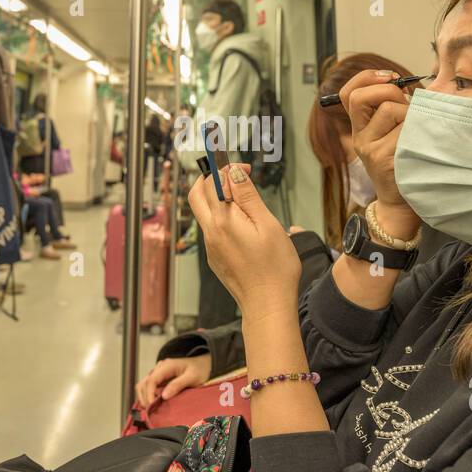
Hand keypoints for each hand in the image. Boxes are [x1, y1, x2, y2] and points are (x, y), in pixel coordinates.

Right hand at [135, 354, 211, 408]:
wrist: (203, 364)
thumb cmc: (200, 370)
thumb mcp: (192, 377)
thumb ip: (178, 385)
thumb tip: (163, 396)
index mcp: (167, 366)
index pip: (151, 380)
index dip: (149, 395)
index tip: (151, 407)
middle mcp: (159, 368)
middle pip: (143, 383)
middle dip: (144, 398)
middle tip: (150, 412)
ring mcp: (158, 373)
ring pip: (143, 385)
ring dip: (144, 397)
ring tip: (151, 409)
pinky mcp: (159, 378)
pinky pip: (148, 387)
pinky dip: (147, 396)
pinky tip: (153, 405)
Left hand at [188, 163, 299, 318]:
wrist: (267, 304)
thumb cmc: (274, 267)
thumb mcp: (267, 224)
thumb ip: (247, 196)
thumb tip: (233, 172)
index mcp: (222, 221)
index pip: (213, 182)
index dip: (227, 168)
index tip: (245, 167)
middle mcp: (210, 233)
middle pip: (196, 195)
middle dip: (210, 178)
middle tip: (234, 176)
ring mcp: (210, 247)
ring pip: (203, 213)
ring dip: (216, 198)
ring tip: (244, 200)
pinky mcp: (215, 257)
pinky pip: (211, 230)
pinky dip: (221, 217)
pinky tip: (243, 224)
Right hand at [339, 69, 421, 234]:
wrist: (402, 202)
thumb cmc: (404, 163)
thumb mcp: (392, 134)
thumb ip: (394, 110)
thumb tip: (409, 87)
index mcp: (360, 128)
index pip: (348, 94)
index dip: (366, 77)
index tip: (390, 77)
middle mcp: (360, 138)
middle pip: (362, 97)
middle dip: (390, 92)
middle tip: (406, 106)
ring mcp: (370, 150)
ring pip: (390, 110)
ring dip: (410, 112)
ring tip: (416, 129)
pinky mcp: (385, 159)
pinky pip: (404, 129)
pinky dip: (417, 129)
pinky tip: (420, 142)